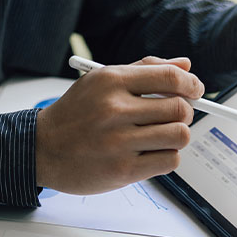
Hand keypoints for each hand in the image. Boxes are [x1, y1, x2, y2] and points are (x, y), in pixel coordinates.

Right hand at [36, 57, 203, 193]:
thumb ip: (144, 70)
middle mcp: (115, 110)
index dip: (190, 84)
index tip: (194, 90)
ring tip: (161, 136)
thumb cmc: (75, 114)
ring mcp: (119, 142)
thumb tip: (185, 66)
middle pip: (179, 108)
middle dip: (185, 112)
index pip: (169, 76)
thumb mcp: (101, 82)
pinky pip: (169, 161)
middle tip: (175, 116)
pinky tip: (151, 153)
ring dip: (177, 136)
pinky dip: (167, 157)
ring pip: (179, 136)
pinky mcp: (123, 170)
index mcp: (111, 81)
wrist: (42, 149)